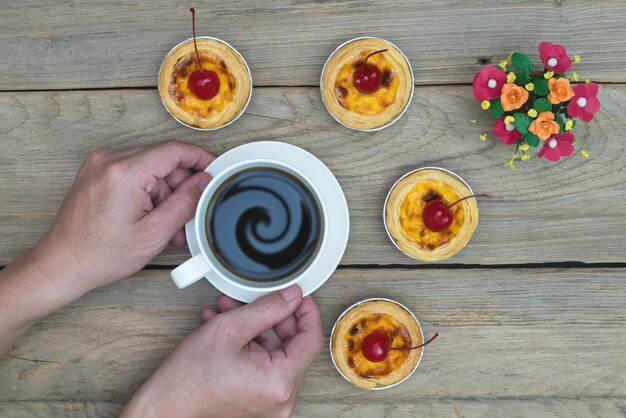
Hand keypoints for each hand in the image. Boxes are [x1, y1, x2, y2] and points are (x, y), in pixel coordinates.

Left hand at [32, 140, 213, 295]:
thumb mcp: (155, 233)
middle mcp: (109, 160)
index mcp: (125, 172)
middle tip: (188, 211)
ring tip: (164, 223)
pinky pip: (132, 172)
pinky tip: (149, 215)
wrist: (63, 263)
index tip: (213, 169)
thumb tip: (203, 183)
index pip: (174, 151)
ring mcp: (99, 164)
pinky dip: (146, 190)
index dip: (199, 158)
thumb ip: (185, 203)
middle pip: (162, 159)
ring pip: (148, 167)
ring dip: (162, 191)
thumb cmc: (100, 254)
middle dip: (179, 185)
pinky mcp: (95, 172)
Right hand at [122, 285, 323, 417]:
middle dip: (270, 317)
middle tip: (253, 300)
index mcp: (280, 381)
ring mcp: (270, 403)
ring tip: (230, 312)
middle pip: (291, 345)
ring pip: (274, 353)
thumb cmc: (189, 378)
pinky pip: (263, 367)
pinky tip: (228, 330)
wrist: (165, 406)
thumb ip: (267, 308)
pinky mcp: (258, 403)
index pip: (311, 338)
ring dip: (255, 328)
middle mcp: (281, 398)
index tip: (298, 296)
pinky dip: (249, 346)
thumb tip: (292, 296)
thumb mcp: (230, 328)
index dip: (306, 312)